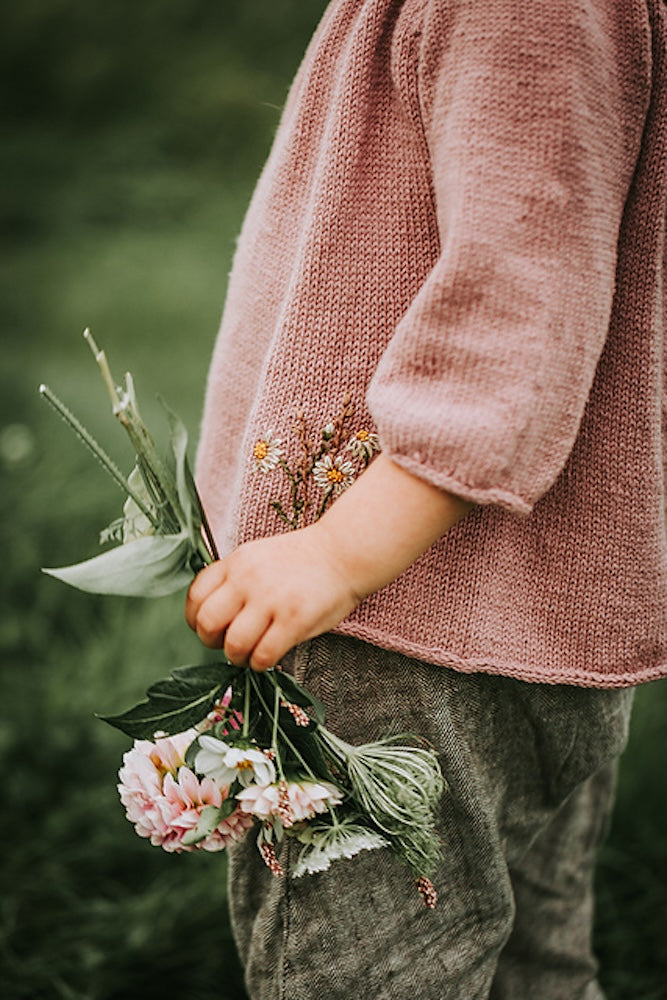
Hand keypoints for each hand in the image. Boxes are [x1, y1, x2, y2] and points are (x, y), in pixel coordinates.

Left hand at [185, 526, 361, 670]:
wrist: (344, 552)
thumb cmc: (303, 560)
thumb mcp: (259, 557)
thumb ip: (235, 580)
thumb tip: (215, 617)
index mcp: (236, 562)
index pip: (195, 596)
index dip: (195, 619)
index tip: (209, 628)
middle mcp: (247, 579)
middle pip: (207, 623)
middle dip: (212, 642)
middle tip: (228, 645)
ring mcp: (270, 600)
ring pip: (233, 644)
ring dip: (237, 657)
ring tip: (250, 655)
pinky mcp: (294, 620)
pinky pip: (263, 655)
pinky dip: (261, 664)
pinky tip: (270, 658)